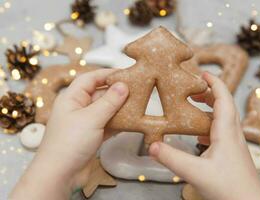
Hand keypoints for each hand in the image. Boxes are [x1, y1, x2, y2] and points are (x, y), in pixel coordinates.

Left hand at [10, 69, 128, 199]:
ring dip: (119, 108)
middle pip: (100, 94)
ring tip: (137, 104)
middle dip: (117, 92)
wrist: (60, 175)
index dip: (107, 74)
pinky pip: (108, 124)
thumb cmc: (69, 143)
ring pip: (106, 110)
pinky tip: (131, 122)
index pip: (90, 79)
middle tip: (136, 89)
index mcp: (72, 98)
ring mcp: (86, 123)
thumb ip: (109, 101)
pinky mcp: (92, 136)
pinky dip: (118, 123)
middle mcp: (78, 108)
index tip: (125, 73)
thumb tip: (123, 86)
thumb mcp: (91, 118)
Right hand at [149, 73, 259, 199]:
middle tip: (193, 90)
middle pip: (224, 105)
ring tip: (194, 107)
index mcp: (226, 132)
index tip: (202, 72)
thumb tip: (152, 145)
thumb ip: (172, 159)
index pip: (223, 99)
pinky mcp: (231, 153)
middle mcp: (233, 134)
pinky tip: (200, 135)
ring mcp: (233, 144)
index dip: (214, 83)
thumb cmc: (230, 189)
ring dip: (210, 108)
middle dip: (210, 93)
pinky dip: (210, 125)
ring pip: (223, 118)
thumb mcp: (196, 173)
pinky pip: (221, 132)